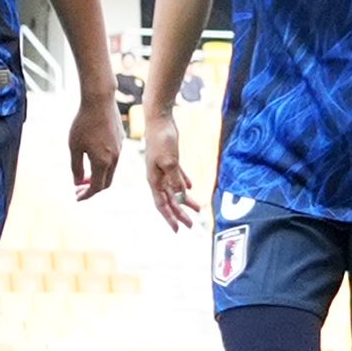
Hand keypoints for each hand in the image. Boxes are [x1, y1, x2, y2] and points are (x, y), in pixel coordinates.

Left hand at [66, 95, 121, 200]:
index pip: (96, 187)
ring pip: (111, 171)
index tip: (77, 196)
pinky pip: (114, 159)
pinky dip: (104, 165)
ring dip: (98, 176)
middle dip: (93, 188)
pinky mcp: (121, 140)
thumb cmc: (83, 123)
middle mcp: (114, 159)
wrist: (100, 101)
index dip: (86, 194)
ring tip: (85, 175)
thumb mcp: (74, 146)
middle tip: (79, 188)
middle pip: (106, 182)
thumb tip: (78, 182)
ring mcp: (120, 149)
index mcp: (102, 162)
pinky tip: (93, 157)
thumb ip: (76, 167)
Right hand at [143, 112, 195, 230]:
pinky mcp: (169, 159)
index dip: (170, 218)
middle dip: (179, 213)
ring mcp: (162, 168)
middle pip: (169, 200)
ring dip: (185, 200)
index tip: (178, 230)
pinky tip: (191, 187)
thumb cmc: (162, 139)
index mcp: (154, 179)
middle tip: (191, 226)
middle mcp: (157, 177)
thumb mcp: (170, 161)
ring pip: (174, 189)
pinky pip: (177, 176)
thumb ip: (175, 179)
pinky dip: (184, 183)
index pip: (162, 204)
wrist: (159, 119)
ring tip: (197, 209)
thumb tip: (181, 195)